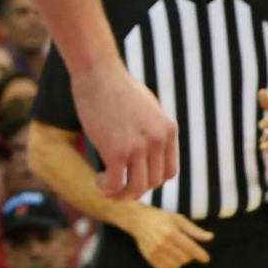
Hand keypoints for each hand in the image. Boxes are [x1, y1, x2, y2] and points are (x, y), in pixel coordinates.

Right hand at [72, 65, 177, 199]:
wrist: (99, 72)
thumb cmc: (118, 87)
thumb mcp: (148, 108)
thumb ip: (153, 129)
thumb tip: (149, 150)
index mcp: (169, 131)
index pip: (169, 172)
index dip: (152, 180)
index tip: (136, 178)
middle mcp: (158, 141)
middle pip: (153, 182)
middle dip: (135, 189)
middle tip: (117, 185)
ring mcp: (139, 147)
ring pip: (136, 188)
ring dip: (121, 194)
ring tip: (107, 188)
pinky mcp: (116, 151)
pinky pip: (116, 183)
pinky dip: (108, 189)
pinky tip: (100, 182)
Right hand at [127, 203, 213, 267]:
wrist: (138, 220)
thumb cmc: (161, 218)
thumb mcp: (179, 219)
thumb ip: (195, 230)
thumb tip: (211, 237)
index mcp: (171, 232)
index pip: (190, 248)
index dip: (200, 255)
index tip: (206, 259)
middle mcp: (163, 243)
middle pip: (184, 259)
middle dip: (190, 256)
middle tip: (187, 250)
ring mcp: (155, 252)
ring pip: (176, 266)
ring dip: (181, 262)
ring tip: (178, 253)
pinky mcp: (149, 258)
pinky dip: (171, 267)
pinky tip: (171, 258)